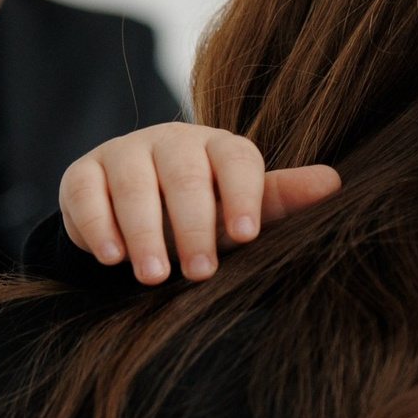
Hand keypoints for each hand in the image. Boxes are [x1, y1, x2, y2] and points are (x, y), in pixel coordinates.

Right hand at [59, 124, 339, 284]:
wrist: (140, 216)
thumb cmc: (208, 214)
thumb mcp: (245, 211)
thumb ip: (282, 200)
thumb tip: (334, 183)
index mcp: (220, 147)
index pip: (237, 161)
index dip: (242, 196)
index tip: (247, 236)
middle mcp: (172, 141)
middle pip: (184, 176)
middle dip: (193, 226)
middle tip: (200, 273)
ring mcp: (125, 152)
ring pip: (133, 185)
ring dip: (143, 232)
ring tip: (154, 276)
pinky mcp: (82, 173)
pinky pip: (86, 193)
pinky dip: (96, 225)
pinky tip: (110, 258)